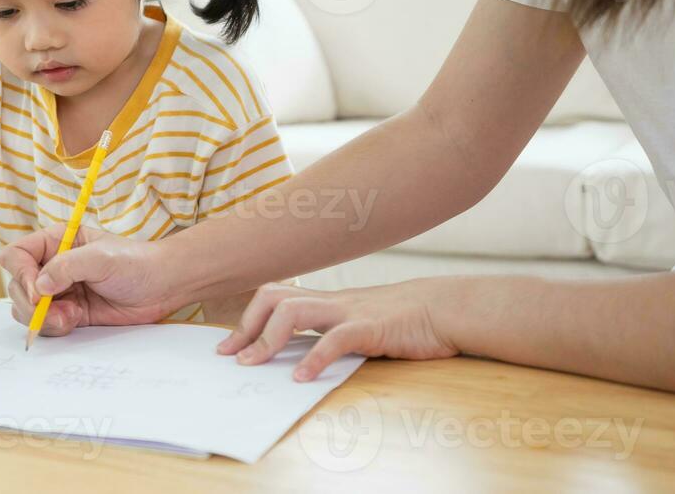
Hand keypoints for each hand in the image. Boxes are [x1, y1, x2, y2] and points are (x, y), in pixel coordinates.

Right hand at [0, 223, 177, 334]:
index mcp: (56, 242)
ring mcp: (58, 291)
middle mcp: (52, 266)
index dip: (20, 274)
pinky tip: (76, 321)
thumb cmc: (135, 262)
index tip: (37, 291)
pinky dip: (54, 327)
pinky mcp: (68, 313)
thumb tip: (38, 286)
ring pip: (26, 309)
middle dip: (31, 304)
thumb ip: (67, 267)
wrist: (161, 287)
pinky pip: (45, 325)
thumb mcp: (101, 258)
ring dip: (43, 318)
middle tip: (55, 311)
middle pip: (16, 286)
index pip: (16, 255)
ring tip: (72, 316)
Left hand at [216, 281, 459, 380]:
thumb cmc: (406, 320)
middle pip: (273, 296)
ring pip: (294, 310)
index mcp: (327, 302)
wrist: (447, 308)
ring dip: (267, 339)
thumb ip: (333, 332)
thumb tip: (302, 357)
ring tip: (253, 365)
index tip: (228, 347)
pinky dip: (315, 358)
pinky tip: (302, 378)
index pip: (275, 297)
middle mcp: (332, 301)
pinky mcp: (372, 327)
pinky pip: (336, 339)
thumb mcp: (361, 322)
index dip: (247, 320)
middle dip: (246, 326)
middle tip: (231, 357)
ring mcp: (350, 311)